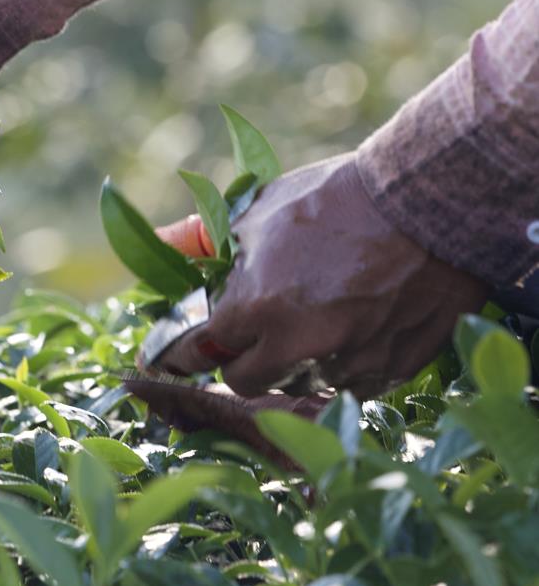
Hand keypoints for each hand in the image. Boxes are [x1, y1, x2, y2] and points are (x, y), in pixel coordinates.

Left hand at [149, 152, 487, 399]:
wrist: (431, 200)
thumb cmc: (334, 199)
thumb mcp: (257, 211)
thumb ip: (200, 239)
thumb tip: (154, 243)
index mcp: (254, 305)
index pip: (201, 352)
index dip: (192, 348)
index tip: (188, 348)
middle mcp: (297, 344)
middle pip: (245, 382)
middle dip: (242, 359)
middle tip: (255, 332)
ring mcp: (347, 362)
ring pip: (299, 385)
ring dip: (296, 363)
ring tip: (315, 317)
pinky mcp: (391, 369)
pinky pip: (352, 384)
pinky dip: (345, 364)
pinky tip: (355, 325)